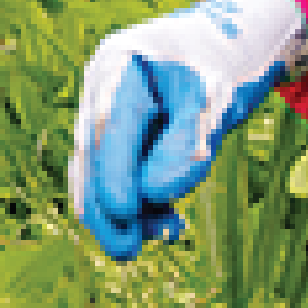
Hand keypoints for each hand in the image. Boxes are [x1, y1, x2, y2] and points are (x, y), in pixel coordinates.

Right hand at [69, 0, 307, 260]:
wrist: (215, 56)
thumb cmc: (219, 72)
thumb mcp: (216, 100)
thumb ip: (189, 143)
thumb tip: (156, 195)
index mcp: (119, 65)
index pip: (110, 126)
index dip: (112, 174)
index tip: (126, 215)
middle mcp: (98, 91)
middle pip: (89, 156)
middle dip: (105, 207)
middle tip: (129, 251)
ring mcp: (98, 117)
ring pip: (94, 176)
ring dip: (123, 212)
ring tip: (172, 228)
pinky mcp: (110, 142)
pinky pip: (111, 181)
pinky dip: (134, 205)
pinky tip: (166, 219)